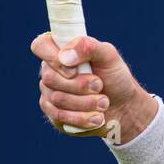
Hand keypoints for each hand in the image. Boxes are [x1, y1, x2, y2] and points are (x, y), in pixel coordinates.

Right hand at [31, 33, 156, 141]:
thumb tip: (65, 56)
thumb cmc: (114, 77)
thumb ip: (89, 47)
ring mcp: (49, 94)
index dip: (53, 59)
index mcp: (60, 52)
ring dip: (87, 102)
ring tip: (104, 102)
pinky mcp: (53, 115)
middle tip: (99, 85)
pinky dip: (83, 117)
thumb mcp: (109, 56)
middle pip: (49, 78)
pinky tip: (97, 116)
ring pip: (57, 99)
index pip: (40, 46)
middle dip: (81, 85)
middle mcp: (50, 72)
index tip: (74, 70)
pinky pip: (60, 117)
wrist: (123, 107)